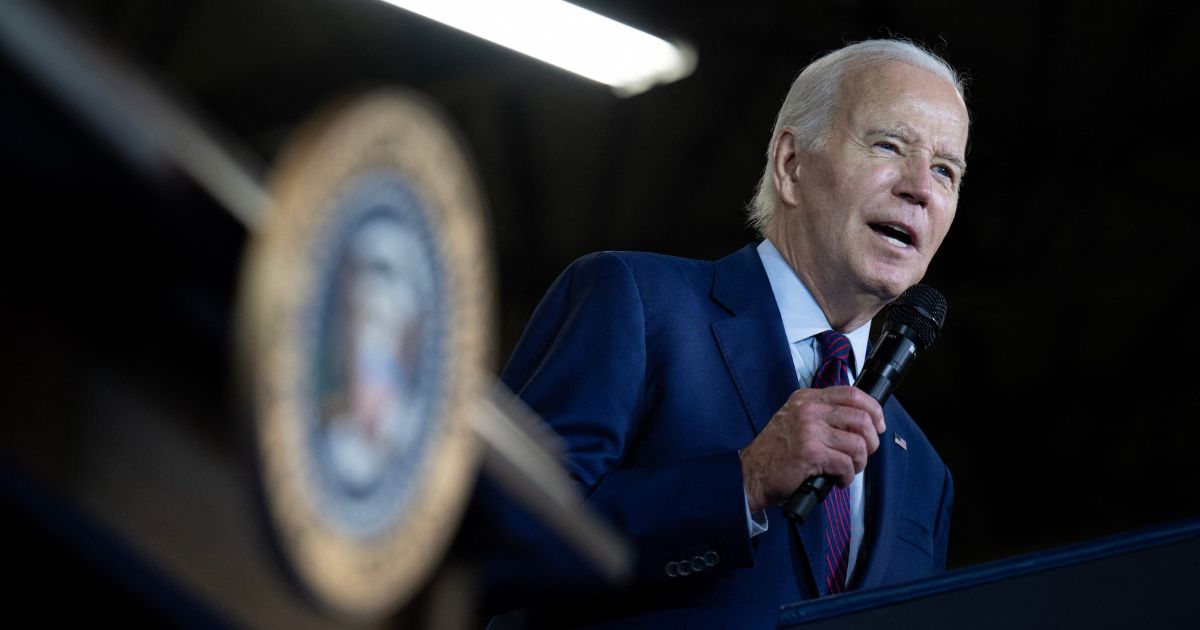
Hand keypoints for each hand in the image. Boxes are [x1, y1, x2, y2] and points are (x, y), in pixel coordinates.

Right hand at [739, 387, 884, 512]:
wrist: (752, 473)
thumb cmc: (776, 452)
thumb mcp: (796, 419)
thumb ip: (822, 414)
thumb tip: (861, 422)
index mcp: (807, 398)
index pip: (852, 393)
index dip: (873, 410)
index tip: (878, 425)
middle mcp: (808, 409)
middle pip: (861, 418)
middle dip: (871, 441)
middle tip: (863, 454)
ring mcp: (809, 430)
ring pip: (858, 444)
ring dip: (859, 462)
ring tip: (848, 469)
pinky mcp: (811, 453)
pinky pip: (846, 464)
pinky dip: (847, 477)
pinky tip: (838, 480)